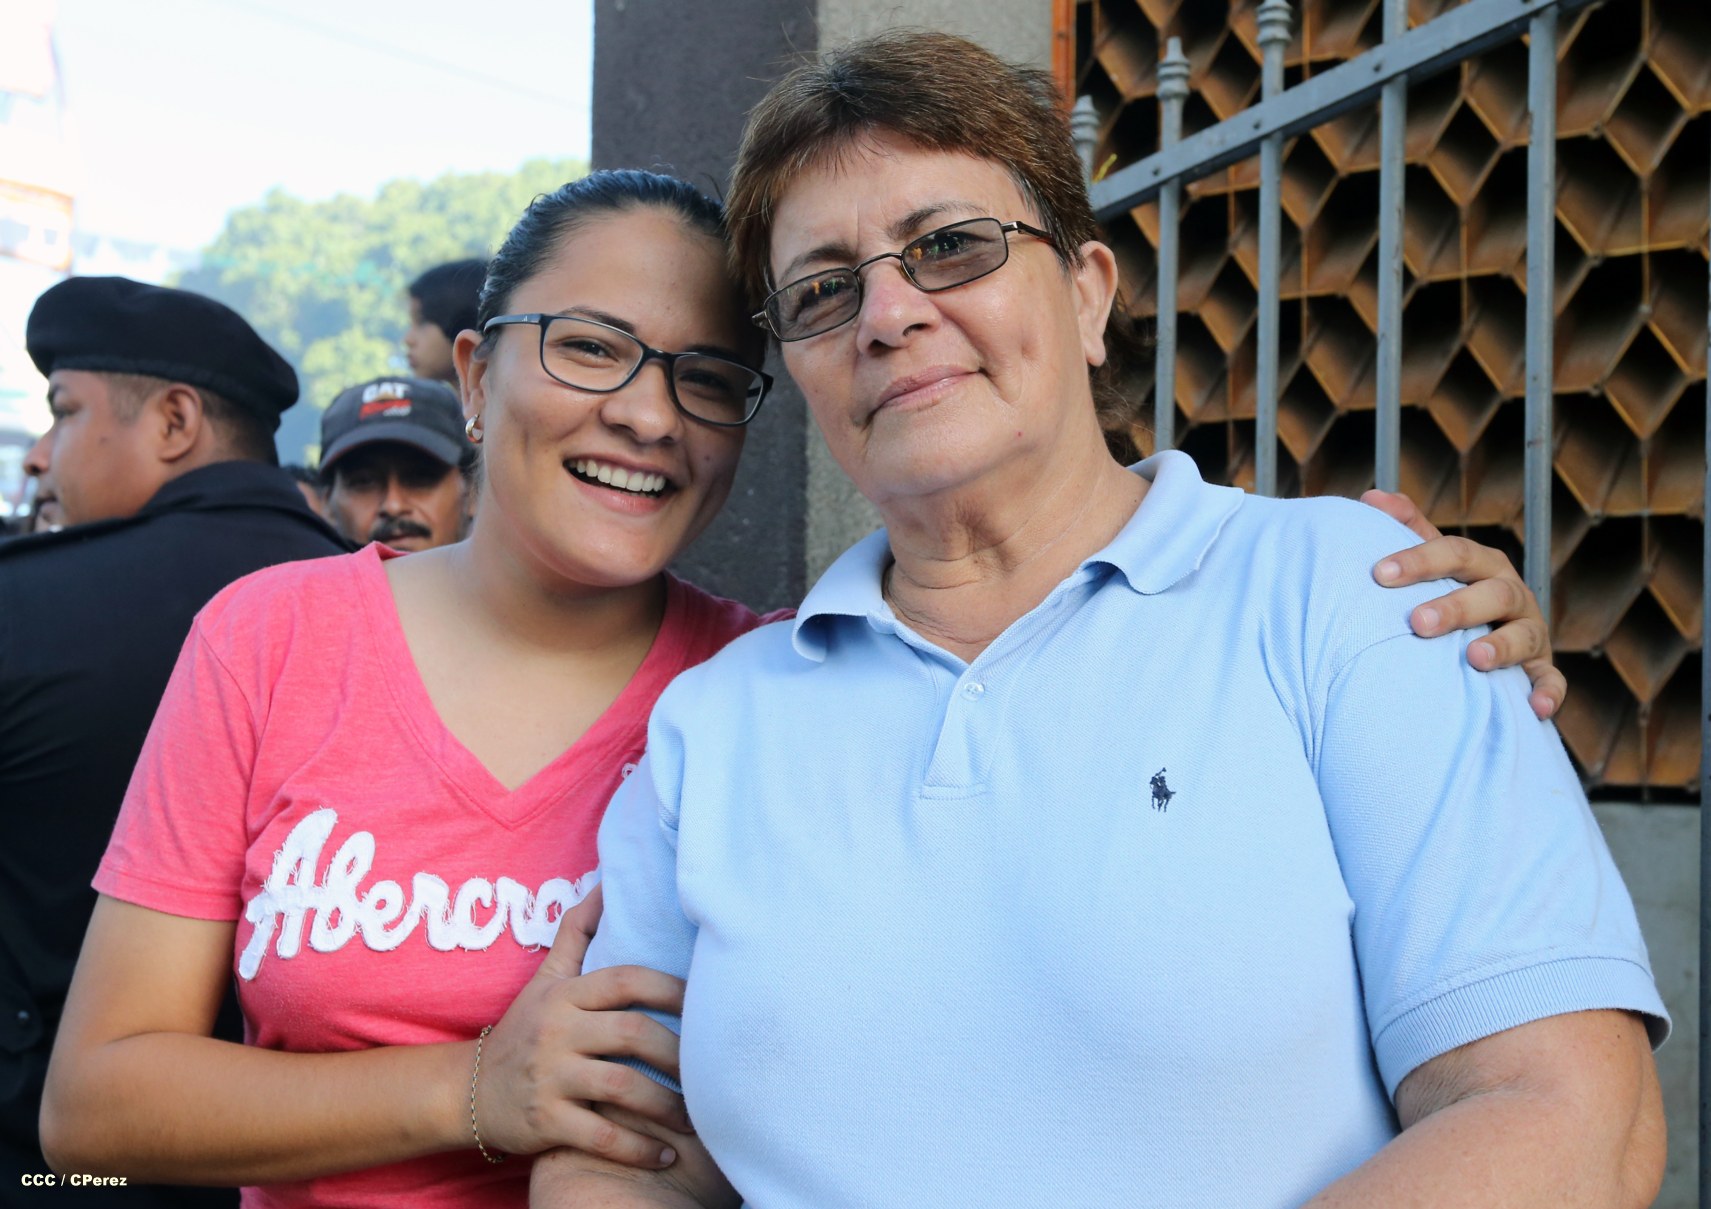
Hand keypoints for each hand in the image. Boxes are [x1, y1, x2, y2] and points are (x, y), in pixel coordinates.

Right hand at [474, 885, 692, 1167]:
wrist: (468, 1092)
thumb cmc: (524, 1029)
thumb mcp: (546, 978)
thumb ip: (576, 931)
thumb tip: (606, 882)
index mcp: (566, 995)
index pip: (626, 980)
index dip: (670, 988)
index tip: (707, 1002)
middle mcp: (557, 1032)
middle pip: (632, 1033)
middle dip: (678, 1053)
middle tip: (713, 1070)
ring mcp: (550, 1078)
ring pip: (621, 1087)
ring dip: (667, 1106)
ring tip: (698, 1118)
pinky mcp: (545, 1122)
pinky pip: (601, 1136)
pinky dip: (637, 1149)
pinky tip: (666, 1154)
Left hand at [1361, 489, 1564, 720]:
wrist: (1480, 639)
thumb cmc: (1447, 592)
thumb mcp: (1431, 562)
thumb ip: (1407, 529)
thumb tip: (1371, 496)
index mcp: (1481, 565)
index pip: (1455, 553)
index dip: (1419, 560)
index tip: (1379, 573)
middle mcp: (1510, 594)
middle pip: (1492, 593)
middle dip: (1457, 607)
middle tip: (1418, 623)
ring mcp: (1529, 631)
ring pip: (1525, 635)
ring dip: (1503, 646)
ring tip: (1474, 658)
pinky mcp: (1541, 668)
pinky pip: (1552, 681)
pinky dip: (1548, 693)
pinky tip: (1535, 708)